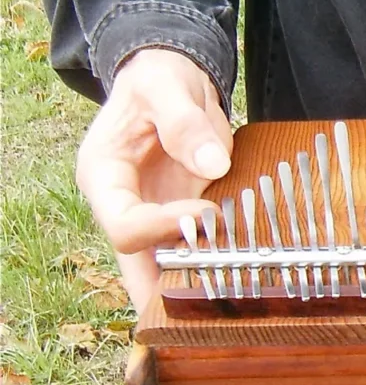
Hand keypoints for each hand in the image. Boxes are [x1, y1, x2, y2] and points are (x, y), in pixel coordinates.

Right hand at [76, 48, 233, 311]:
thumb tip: (213, 163)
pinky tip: (242, 282)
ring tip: (232, 300)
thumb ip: (185, 123)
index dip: (161, 228)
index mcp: (104, 177)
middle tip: (209, 304)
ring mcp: (154, 215)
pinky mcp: (183, 217)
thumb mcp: (166, 87)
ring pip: (166, 267)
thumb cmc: (159, 79)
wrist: (172, 80)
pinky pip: (194, 251)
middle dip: (170, 289)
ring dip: (195, 284)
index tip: (205, 214)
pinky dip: (215, 266)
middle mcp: (124, 205)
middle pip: (138, 265)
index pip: (123, 226)